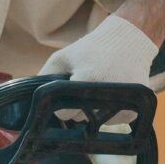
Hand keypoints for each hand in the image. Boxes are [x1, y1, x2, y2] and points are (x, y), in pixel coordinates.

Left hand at [39, 15, 158, 122]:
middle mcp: (107, 94)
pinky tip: (110, 94)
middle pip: (79, 118)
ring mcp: (122, 105)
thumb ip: (44, 76)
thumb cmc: (91, 49)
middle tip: (85, 86)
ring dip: (92, 111)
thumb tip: (31, 100)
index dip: (61, 104)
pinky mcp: (132, 112)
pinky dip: (108, 112)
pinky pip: (111, 122)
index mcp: (88, 79)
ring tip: (98, 88)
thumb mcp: (63, 57)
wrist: (129, 41)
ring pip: (95, 122)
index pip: (64, 112)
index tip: (67, 93)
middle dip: (76, 107)